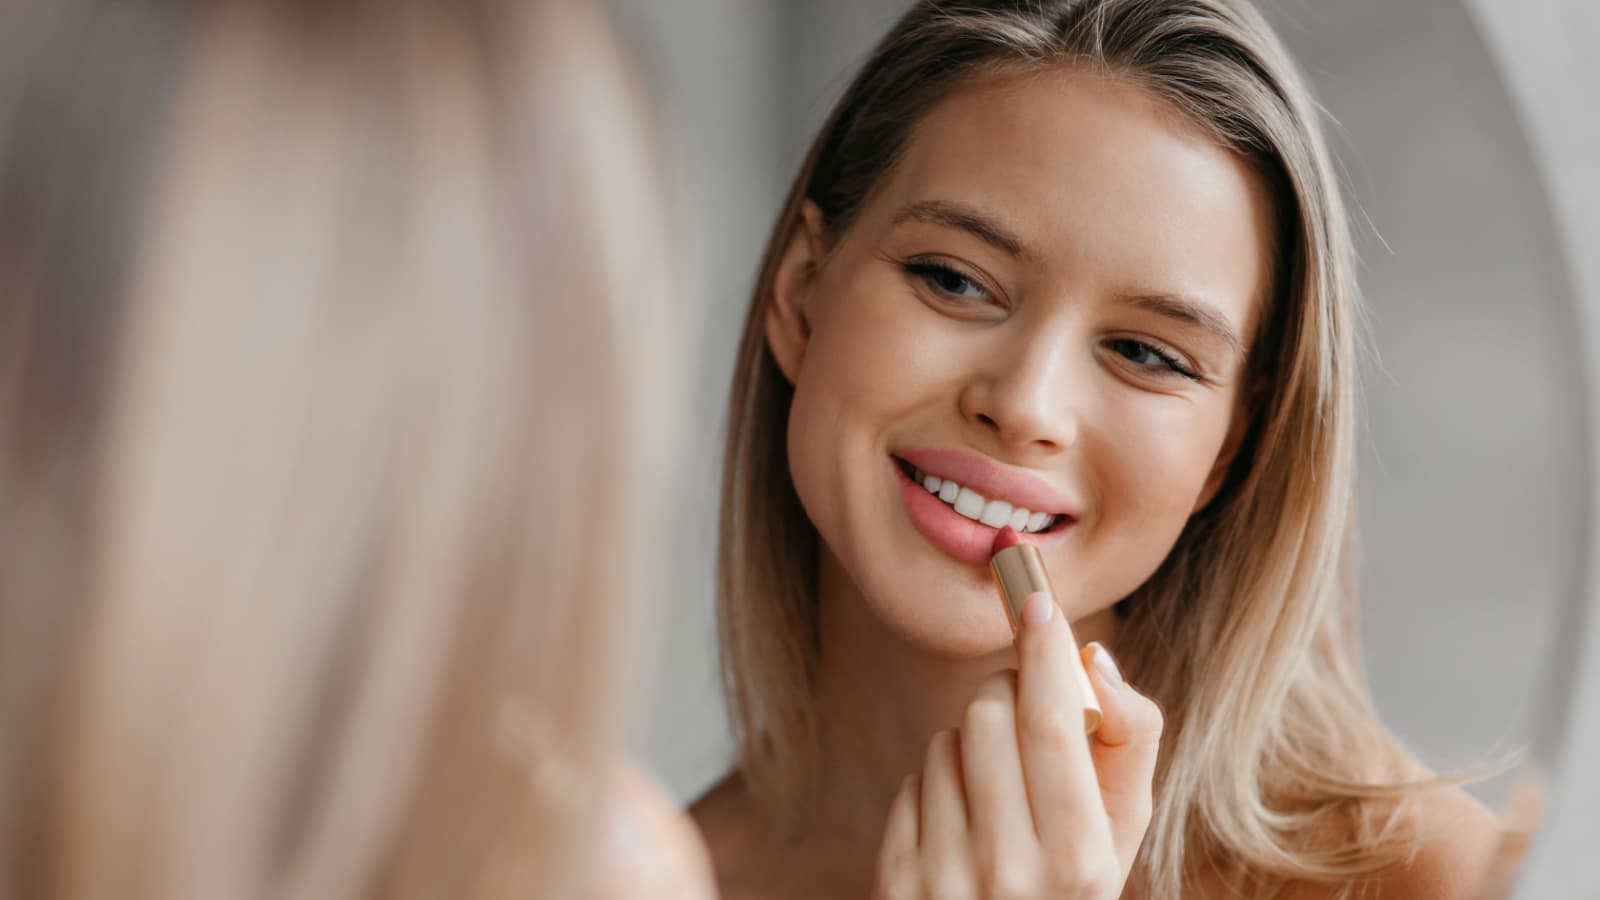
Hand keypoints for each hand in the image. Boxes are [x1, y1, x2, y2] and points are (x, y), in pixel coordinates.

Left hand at [872, 593, 1163, 898]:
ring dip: (973, 746)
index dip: (1043, 650)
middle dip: (1010, 693)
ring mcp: (944, 880)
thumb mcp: (1123, 833)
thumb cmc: (1072, 884)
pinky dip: (939, 787)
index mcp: (1079, 860)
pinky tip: (964, 826)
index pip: (1050, 721)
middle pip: (989, 714)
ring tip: (1000, 792)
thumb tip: (1096, 659)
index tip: (1038, 600)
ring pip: (944, 743)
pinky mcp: (897, 882)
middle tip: (1029, 711)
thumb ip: (1130, 742)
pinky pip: (911, 783)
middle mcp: (1008, 872)